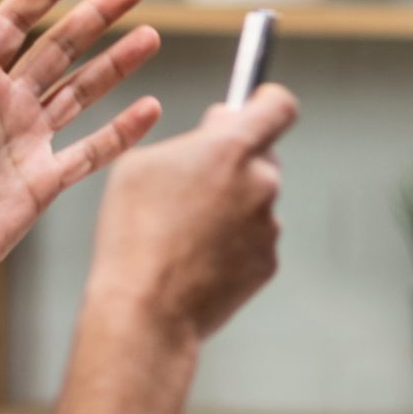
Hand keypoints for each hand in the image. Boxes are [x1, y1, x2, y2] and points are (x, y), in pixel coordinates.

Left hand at [0, 0, 162, 314]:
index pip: (16, 23)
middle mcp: (5, 106)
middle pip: (60, 48)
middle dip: (96, 16)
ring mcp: (28, 142)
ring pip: (82, 91)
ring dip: (115, 64)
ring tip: (150, 36)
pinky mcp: (45, 182)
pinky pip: (91, 151)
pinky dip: (122, 131)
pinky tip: (150, 107)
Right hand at [86, 86, 297, 342]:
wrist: (145, 309)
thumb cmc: (133, 231)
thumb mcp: (142, 163)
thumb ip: (193, 138)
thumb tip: (222, 128)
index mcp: (232, 148)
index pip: (279, 106)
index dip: (266, 103)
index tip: (252, 108)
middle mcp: (262, 183)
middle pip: (263, 155)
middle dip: (235, 162)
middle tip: (195, 180)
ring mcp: (269, 226)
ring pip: (256, 200)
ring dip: (231, 205)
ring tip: (184, 229)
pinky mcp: (268, 263)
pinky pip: (253, 238)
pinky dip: (232, 242)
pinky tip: (196, 256)